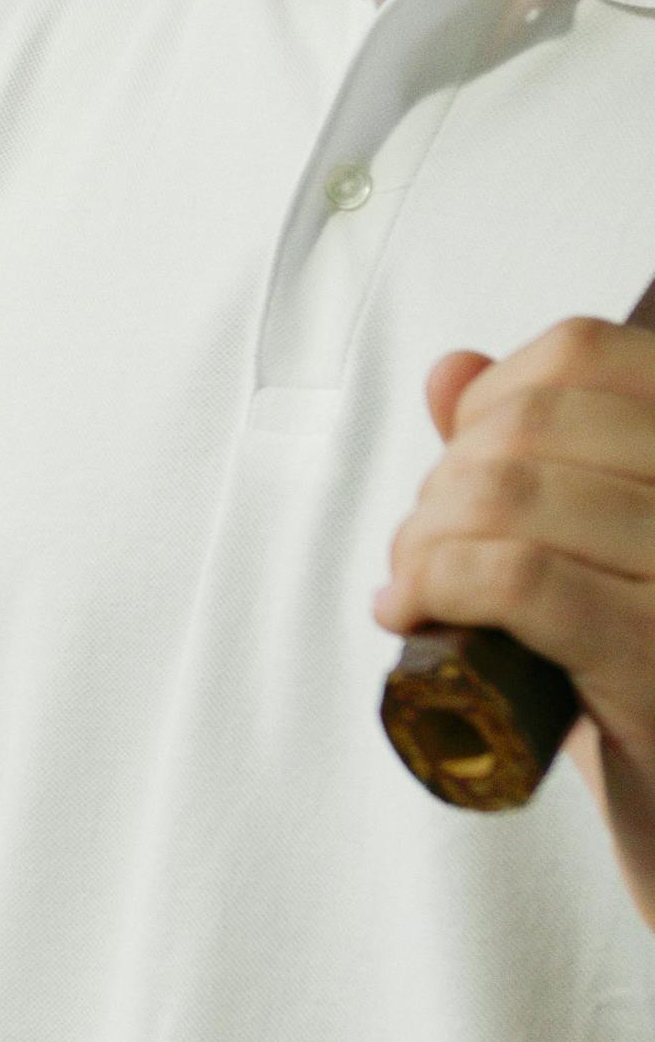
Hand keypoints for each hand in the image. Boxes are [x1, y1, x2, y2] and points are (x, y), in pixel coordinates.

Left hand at [375, 320, 654, 922]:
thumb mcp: (601, 556)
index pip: (583, 354)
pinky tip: (410, 613)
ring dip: (425, 538)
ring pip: (509, 494)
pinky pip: (517, 578)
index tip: (460, 468)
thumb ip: (543, 460)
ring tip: (417, 589)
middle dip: (443, 482)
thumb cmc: (648, 687)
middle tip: (424, 553)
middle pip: (530, 424)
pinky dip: (435, 583)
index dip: (491, 399)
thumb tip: (451, 372)